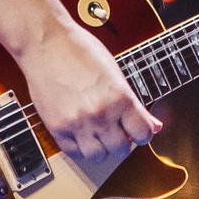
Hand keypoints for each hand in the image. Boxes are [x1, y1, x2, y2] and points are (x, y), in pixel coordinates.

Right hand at [16, 20, 161, 171]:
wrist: (45, 42)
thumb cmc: (80, 50)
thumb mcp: (115, 72)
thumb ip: (134, 103)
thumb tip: (153, 126)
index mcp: (120, 98)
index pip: (143, 134)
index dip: (142, 133)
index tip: (136, 130)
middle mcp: (101, 114)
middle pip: (121, 150)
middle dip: (122, 142)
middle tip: (116, 131)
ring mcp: (77, 123)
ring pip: (98, 157)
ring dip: (100, 148)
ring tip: (97, 133)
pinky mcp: (57, 127)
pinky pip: (73, 152)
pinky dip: (79, 147)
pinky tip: (80, 132)